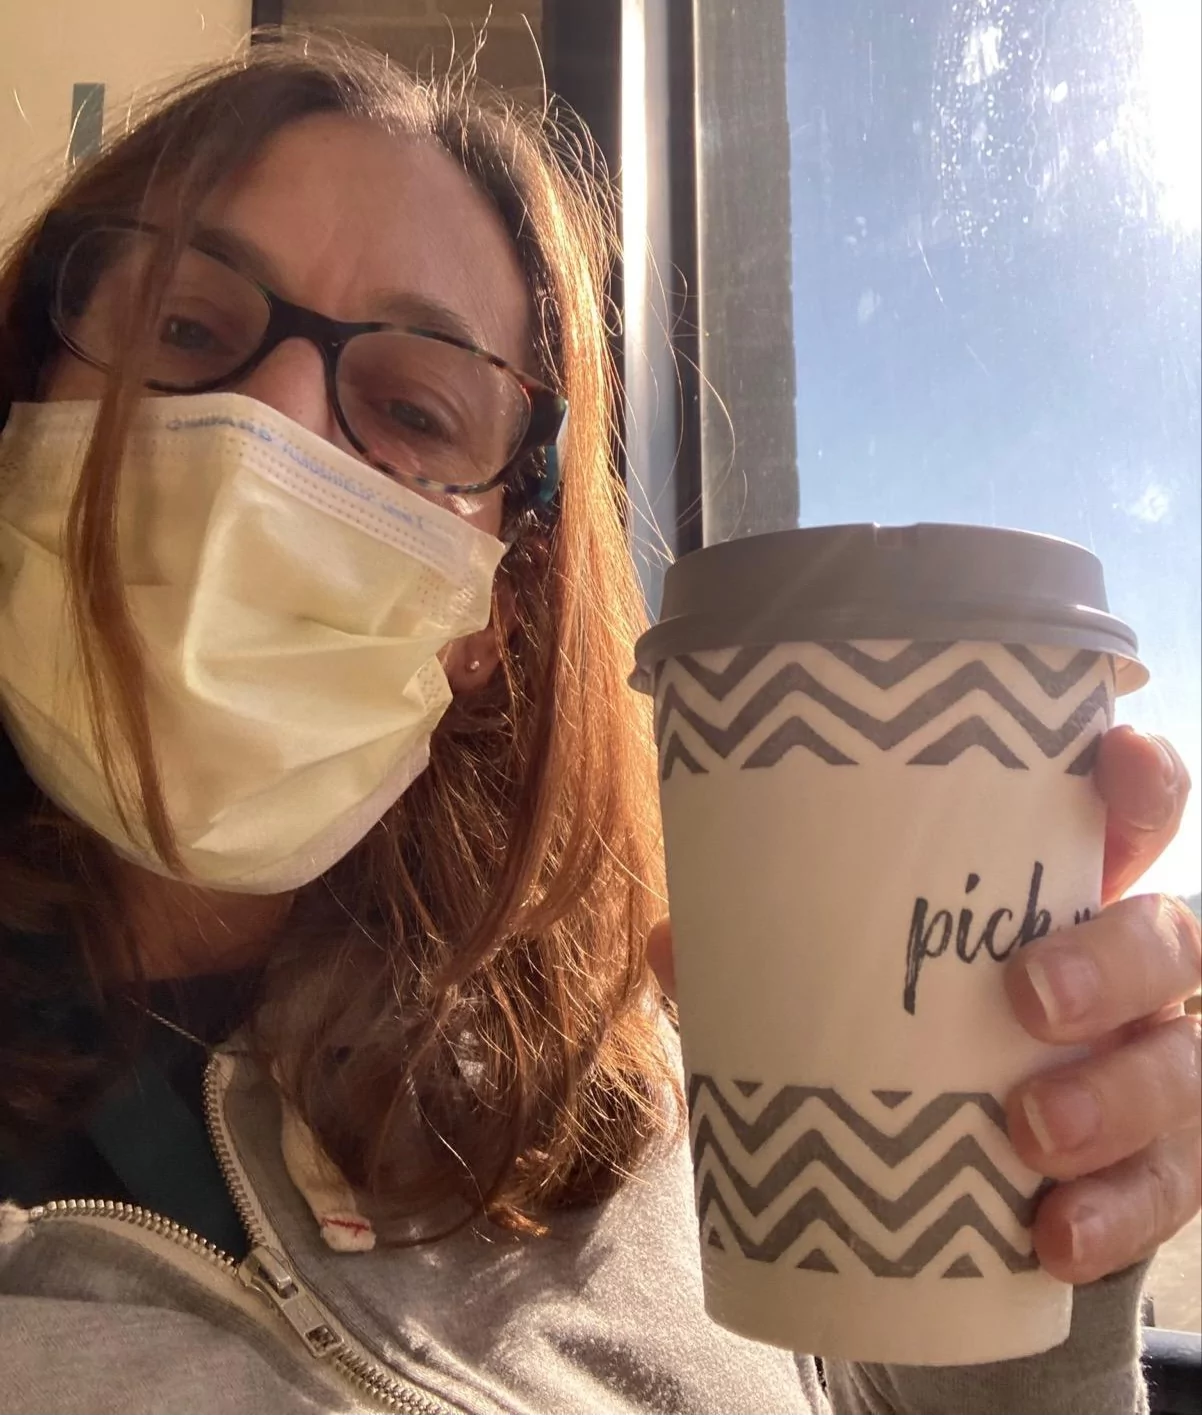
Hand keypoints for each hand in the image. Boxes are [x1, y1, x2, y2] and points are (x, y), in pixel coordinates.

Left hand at [645, 725, 1200, 1285]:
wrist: (956, 1178)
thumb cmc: (906, 1035)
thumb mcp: (844, 984)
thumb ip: (766, 959)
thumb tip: (673, 942)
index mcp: (1057, 900)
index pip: (1130, 816)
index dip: (1142, 782)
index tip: (1114, 757)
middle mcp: (1132, 976)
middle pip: (1172, 940)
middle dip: (1116, 962)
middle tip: (1027, 999)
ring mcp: (1157, 1070)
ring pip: (1185, 1067)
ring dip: (1117, 1098)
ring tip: (1028, 1132)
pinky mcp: (1159, 1171)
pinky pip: (1170, 1191)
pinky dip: (1116, 1216)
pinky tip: (1051, 1236)